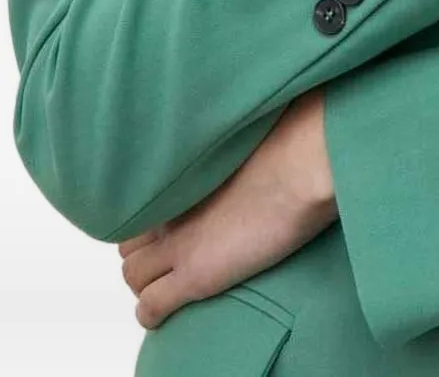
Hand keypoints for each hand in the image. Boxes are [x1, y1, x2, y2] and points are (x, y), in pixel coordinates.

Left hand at [118, 88, 337, 328]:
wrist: (300, 167)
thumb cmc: (290, 138)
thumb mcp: (246, 134)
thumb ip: (226, 143)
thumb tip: (236, 132)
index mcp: (180, 172)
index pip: (140, 204)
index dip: (151, 219)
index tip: (170, 223)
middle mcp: (170, 208)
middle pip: (130, 241)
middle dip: (144, 251)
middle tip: (171, 256)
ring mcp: (178, 244)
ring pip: (133, 276)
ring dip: (146, 282)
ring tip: (168, 286)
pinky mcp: (194, 276)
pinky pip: (151, 307)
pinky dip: (152, 314)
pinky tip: (164, 314)